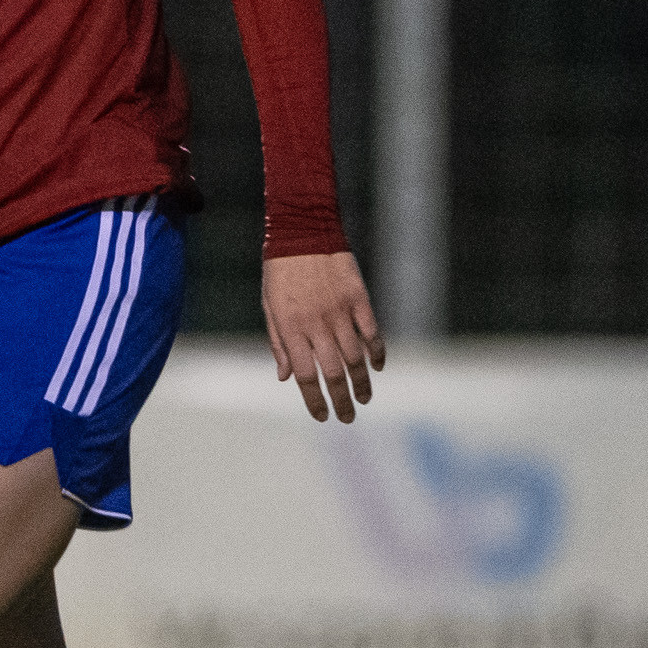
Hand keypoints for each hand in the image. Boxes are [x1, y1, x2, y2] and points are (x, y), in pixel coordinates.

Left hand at [262, 251, 383, 422]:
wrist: (302, 230)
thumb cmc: (280, 271)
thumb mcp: (270, 307)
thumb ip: (278, 344)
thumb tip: (284, 378)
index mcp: (291, 327)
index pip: (304, 375)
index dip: (314, 400)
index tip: (322, 416)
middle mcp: (316, 323)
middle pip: (333, 372)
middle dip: (341, 400)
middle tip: (349, 417)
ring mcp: (339, 310)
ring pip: (355, 356)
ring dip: (362, 382)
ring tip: (365, 398)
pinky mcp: (358, 297)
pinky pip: (371, 331)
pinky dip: (377, 352)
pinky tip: (378, 366)